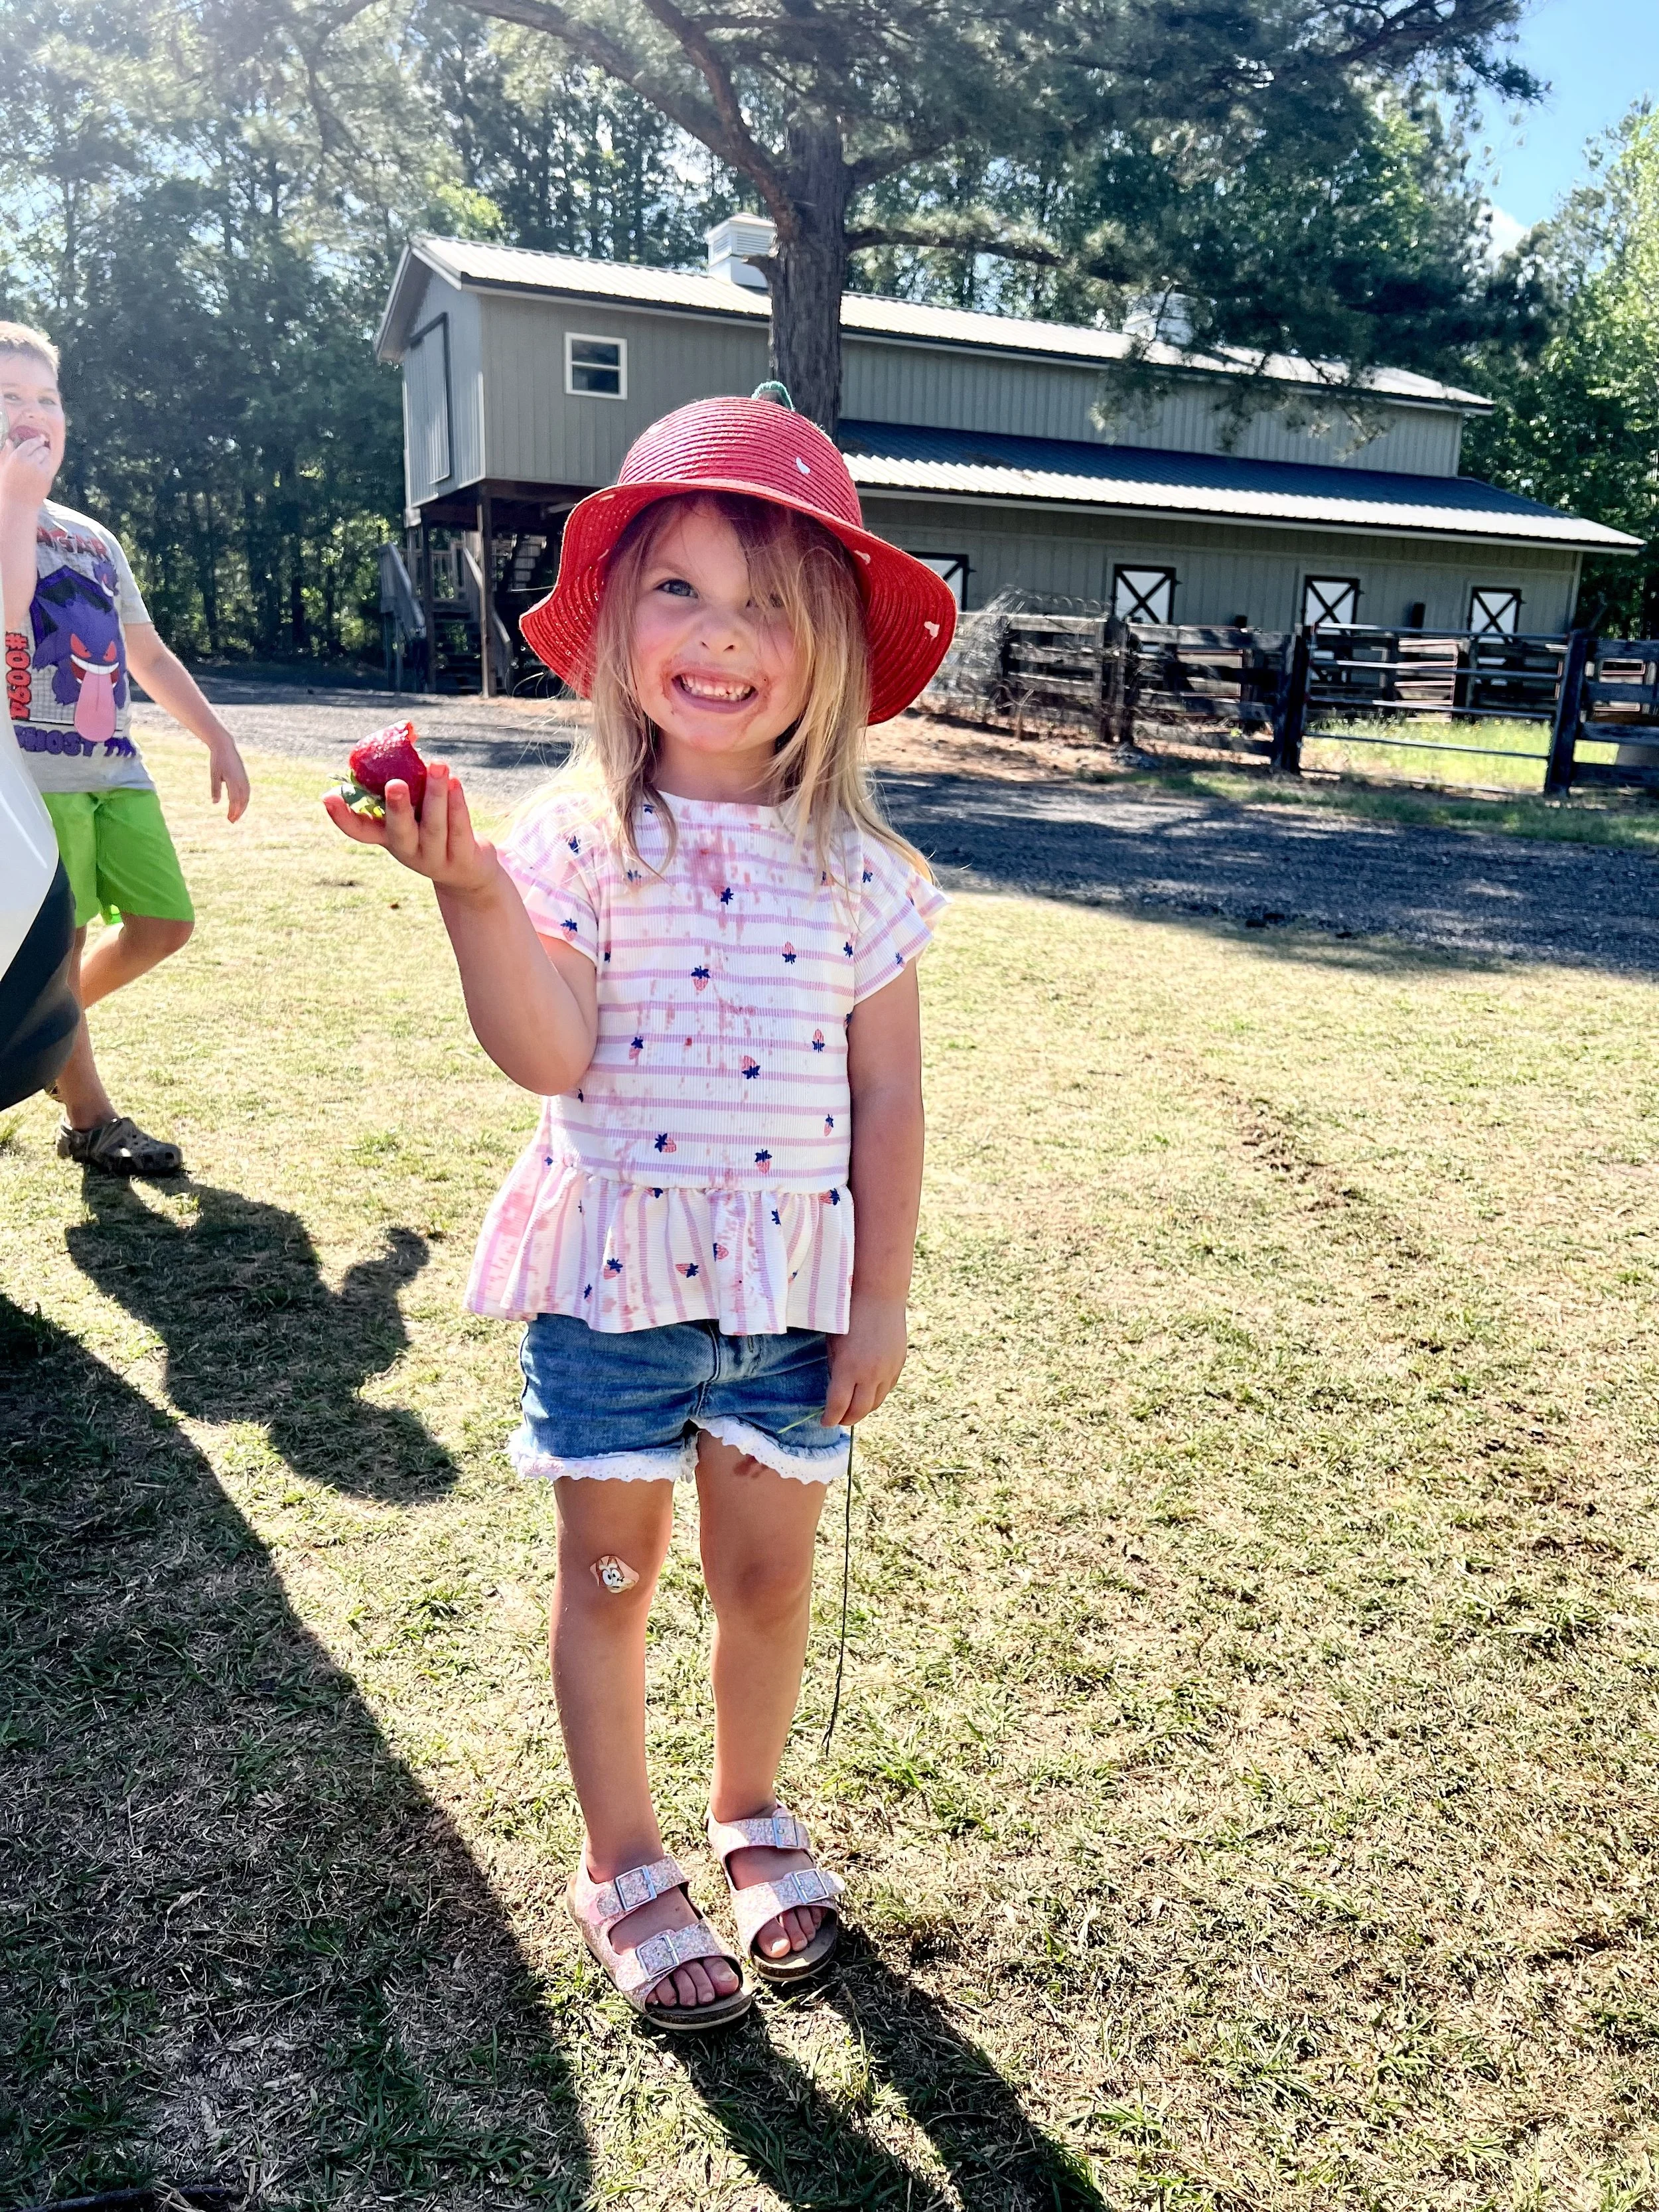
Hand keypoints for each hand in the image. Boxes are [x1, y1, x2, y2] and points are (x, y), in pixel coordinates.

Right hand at [0, 426, 53, 513]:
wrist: (18, 505)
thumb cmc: (7, 486)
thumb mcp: (4, 467)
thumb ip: (7, 453)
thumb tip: (9, 441)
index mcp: (17, 457)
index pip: (31, 443)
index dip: (36, 440)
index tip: (40, 438)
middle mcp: (30, 462)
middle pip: (42, 449)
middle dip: (42, 449)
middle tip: (41, 449)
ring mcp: (40, 471)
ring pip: (48, 458)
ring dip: (45, 458)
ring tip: (40, 462)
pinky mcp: (47, 479)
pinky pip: (50, 468)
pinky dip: (47, 467)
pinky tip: (41, 471)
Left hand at [208, 732, 249, 821]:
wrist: (225, 746)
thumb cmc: (217, 760)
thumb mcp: (214, 775)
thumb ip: (215, 789)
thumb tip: (215, 803)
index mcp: (234, 781)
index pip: (235, 801)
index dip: (233, 811)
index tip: (229, 819)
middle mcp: (241, 781)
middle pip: (243, 801)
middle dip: (238, 812)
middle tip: (232, 821)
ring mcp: (244, 779)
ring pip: (246, 797)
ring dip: (242, 807)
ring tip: (236, 814)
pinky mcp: (244, 777)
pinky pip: (246, 792)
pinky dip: (244, 800)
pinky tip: (239, 804)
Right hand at [322, 760, 497, 895]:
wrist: (468, 876)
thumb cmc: (433, 833)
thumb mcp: (414, 816)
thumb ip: (407, 789)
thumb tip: (403, 738)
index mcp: (389, 838)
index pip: (361, 831)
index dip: (343, 817)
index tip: (328, 797)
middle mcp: (408, 851)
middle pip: (400, 831)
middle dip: (397, 807)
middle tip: (395, 784)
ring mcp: (435, 858)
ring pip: (434, 826)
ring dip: (436, 794)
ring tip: (438, 765)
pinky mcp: (463, 859)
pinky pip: (459, 829)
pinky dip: (457, 804)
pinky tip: (455, 782)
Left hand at [823, 1292, 907, 1427]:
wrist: (879, 1294)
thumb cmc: (848, 1314)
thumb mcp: (833, 1343)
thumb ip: (835, 1368)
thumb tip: (836, 1388)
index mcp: (849, 1368)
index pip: (838, 1406)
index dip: (830, 1418)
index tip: (824, 1421)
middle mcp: (870, 1374)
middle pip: (859, 1410)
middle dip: (846, 1419)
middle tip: (838, 1420)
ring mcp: (888, 1370)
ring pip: (876, 1403)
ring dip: (863, 1410)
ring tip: (853, 1410)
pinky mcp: (898, 1364)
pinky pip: (887, 1388)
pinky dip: (876, 1395)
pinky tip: (868, 1393)